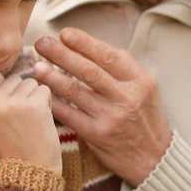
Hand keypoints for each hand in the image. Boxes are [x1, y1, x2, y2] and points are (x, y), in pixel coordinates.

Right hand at [0, 72, 61, 174]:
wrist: (28, 171)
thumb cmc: (2, 150)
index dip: (5, 90)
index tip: (7, 109)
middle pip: (14, 79)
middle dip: (20, 94)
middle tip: (20, 118)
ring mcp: (14, 103)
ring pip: (30, 82)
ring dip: (33, 97)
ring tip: (30, 119)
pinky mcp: (35, 105)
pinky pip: (44, 90)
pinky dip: (46, 103)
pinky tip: (41, 119)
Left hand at [34, 28, 171, 186]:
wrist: (154, 157)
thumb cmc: (145, 114)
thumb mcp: (145, 86)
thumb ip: (121, 67)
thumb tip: (85, 45)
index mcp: (139, 79)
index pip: (108, 55)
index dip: (84, 43)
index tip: (64, 33)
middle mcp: (126, 96)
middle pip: (88, 70)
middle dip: (62, 54)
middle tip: (41, 42)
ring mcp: (111, 117)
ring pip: (75, 91)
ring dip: (52, 77)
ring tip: (36, 66)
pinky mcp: (97, 135)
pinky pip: (69, 114)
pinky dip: (53, 102)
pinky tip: (40, 93)